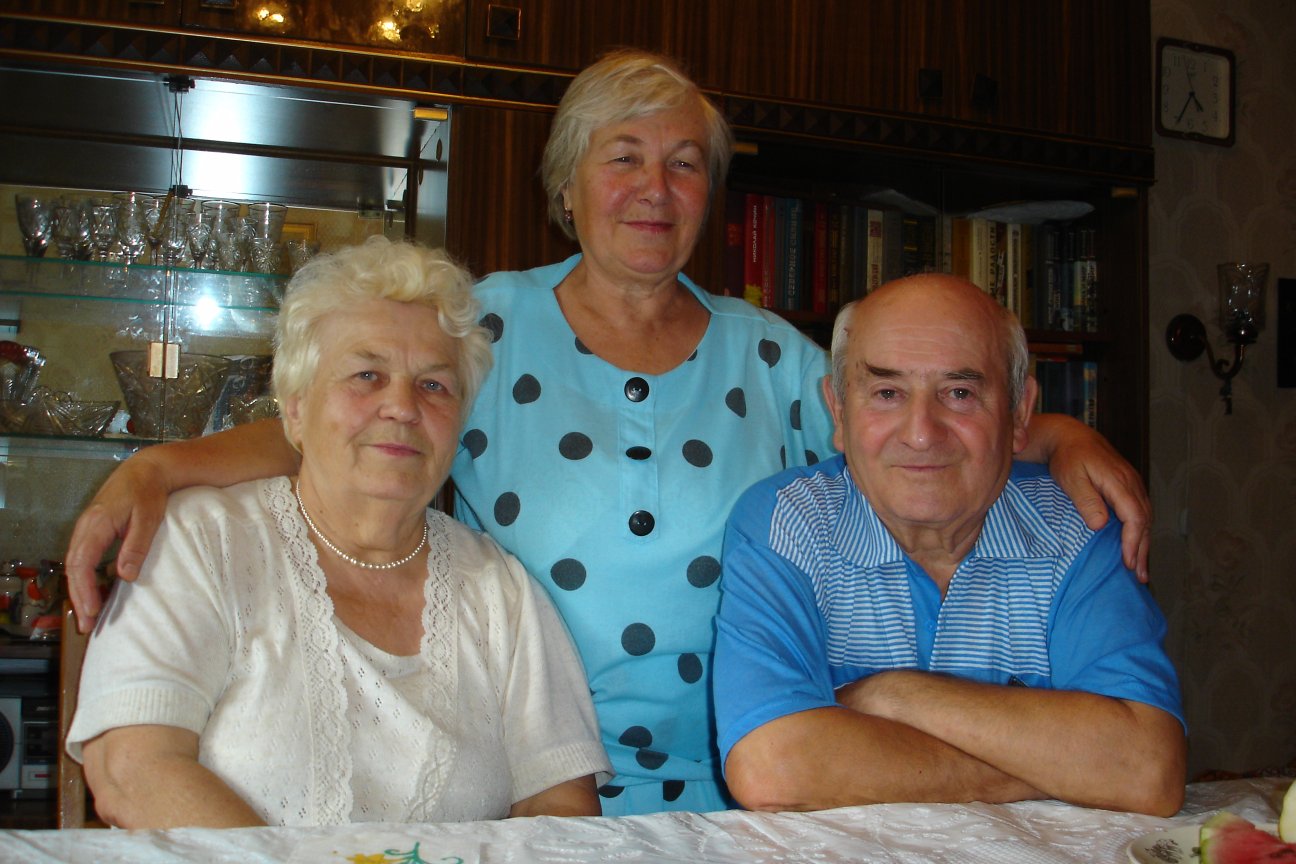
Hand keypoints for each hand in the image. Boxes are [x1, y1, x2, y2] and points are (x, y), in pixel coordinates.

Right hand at [64, 455, 171, 631]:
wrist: (146, 470)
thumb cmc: (149, 493)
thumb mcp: (148, 519)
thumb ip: (136, 546)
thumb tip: (126, 576)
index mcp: (96, 525)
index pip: (82, 564)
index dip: (85, 590)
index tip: (91, 611)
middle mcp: (85, 528)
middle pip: (73, 568)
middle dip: (78, 597)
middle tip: (87, 625)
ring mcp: (87, 529)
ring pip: (75, 565)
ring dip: (80, 590)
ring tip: (88, 615)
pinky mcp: (93, 531)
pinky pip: (82, 559)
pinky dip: (84, 578)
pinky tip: (94, 593)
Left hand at [1033, 416, 1150, 580]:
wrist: (1070, 437)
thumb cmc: (1068, 458)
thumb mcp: (1071, 478)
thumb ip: (1086, 500)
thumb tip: (1101, 525)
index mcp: (1119, 482)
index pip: (1135, 517)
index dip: (1133, 542)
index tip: (1128, 563)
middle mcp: (1132, 484)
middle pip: (1145, 522)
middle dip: (1143, 550)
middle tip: (1139, 576)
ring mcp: (1133, 485)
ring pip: (1146, 518)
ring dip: (1144, 544)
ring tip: (1141, 569)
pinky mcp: (1129, 487)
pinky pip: (1141, 513)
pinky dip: (1141, 532)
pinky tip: (1137, 546)